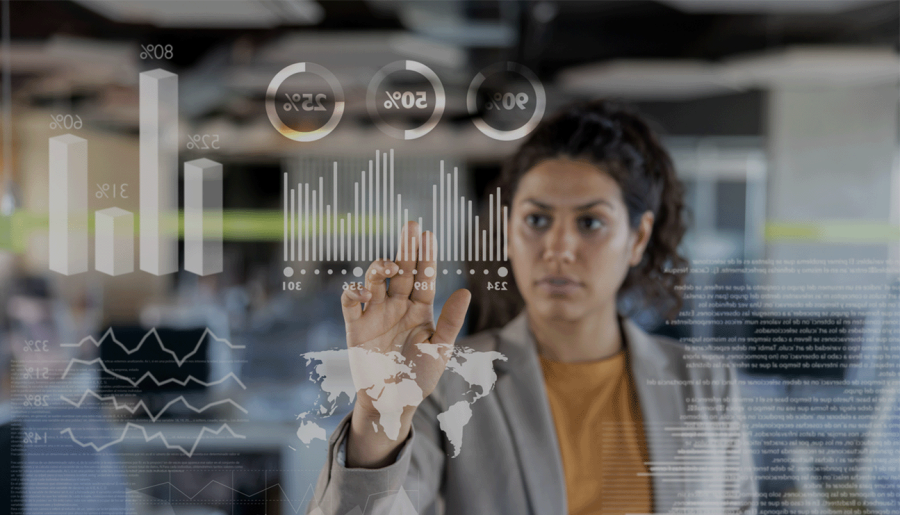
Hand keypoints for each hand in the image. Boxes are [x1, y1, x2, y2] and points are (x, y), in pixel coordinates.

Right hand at [341, 221, 469, 463]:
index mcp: (419, 310)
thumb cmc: (420, 377)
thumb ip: (450, 321)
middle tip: (411, 225)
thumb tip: (466, 291)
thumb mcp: (440, 349)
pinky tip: (363, 289)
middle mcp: (397, 307)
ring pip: (375, 281)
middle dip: (406, 249)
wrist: (393, 403)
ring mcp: (376, 315)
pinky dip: (353, 292)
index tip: (429, 235)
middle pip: (401, 272)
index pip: (424, 278)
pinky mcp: (356, 328)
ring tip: (390, 264)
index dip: (426, 257)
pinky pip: (351, 304)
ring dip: (380, 268)